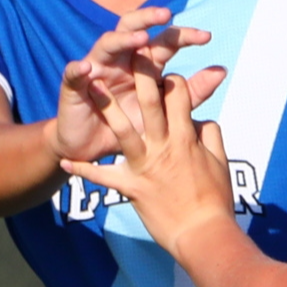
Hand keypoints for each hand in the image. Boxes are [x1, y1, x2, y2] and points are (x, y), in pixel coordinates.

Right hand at [52, 10, 209, 158]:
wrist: (94, 149)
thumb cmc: (129, 127)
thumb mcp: (163, 112)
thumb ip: (190, 93)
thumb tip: (221, 71)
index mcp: (142, 62)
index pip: (164, 41)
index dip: (183, 37)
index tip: (206, 37)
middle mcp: (119, 58)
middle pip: (132, 27)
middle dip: (148, 18)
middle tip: (166, 15)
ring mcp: (95, 67)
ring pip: (106, 43)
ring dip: (122, 39)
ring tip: (138, 40)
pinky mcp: (73, 84)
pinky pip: (73, 72)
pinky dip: (78, 68)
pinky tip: (86, 67)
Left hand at [67, 67, 239, 240]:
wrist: (203, 235)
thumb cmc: (215, 200)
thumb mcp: (219, 162)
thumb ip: (211, 136)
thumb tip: (203, 119)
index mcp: (187, 138)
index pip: (179, 97)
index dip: (171, 80)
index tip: (165, 74)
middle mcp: (165, 146)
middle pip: (151, 101)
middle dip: (140, 73)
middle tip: (129, 51)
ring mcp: (146, 166)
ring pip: (123, 129)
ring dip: (106, 107)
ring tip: (91, 88)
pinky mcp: (132, 188)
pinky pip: (104, 177)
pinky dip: (85, 171)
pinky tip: (67, 163)